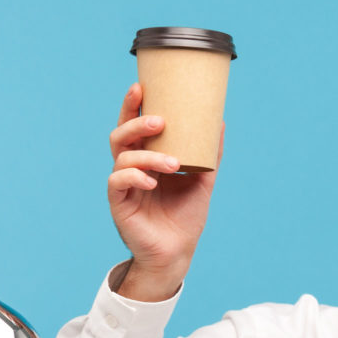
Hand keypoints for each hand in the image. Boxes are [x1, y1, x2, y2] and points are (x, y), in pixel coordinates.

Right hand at [107, 83, 223, 300]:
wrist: (178, 251)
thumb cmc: (186, 215)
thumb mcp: (202, 180)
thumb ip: (210, 153)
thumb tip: (220, 121)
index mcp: (146, 158)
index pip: (134, 126)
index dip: (133, 106)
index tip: (141, 86)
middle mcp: (131, 167)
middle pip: (121, 135)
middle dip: (136, 123)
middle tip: (159, 121)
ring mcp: (123, 185)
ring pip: (122, 157)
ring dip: (148, 156)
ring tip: (174, 163)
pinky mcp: (118, 203)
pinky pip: (118, 182)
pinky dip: (134, 177)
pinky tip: (152, 181)